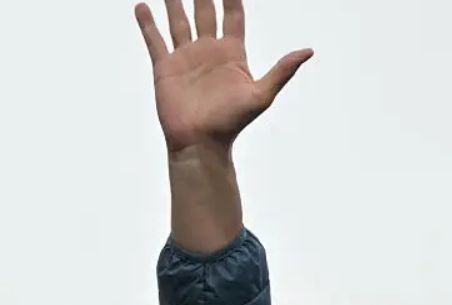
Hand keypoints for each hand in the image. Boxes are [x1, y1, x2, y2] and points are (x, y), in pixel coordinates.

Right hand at [135, 0, 312, 154]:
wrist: (201, 143)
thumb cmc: (232, 123)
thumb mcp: (261, 95)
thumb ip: (282, 71)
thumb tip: (308, 51)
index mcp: (232, 53)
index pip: (233, 14)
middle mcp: (209, 51)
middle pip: (205, 10)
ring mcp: (186, 57)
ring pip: (179, 20)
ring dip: (174, 1)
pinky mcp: (165, 68)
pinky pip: (155, 40)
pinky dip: (148, 23)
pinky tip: (143, 7)